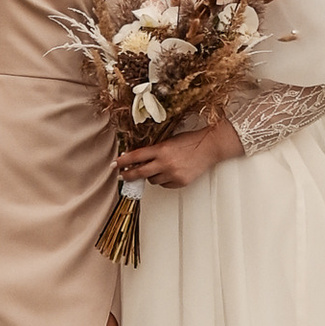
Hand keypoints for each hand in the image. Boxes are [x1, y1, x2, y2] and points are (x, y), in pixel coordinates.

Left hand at [122, 117, 243, 191]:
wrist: (210, 147)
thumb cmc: (191, 141)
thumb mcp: (169, 140)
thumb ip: (155, 149)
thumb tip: (138, 158)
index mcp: (161, 149)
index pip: (136, 157)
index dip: (123, 162)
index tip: (115, 164)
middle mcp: (165, 163)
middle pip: (139, 173)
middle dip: (128, 175)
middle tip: (123, 175)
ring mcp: (172, 174)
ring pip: (152, 180)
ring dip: (151, 176)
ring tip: (159, 168)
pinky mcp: (180, 182)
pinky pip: (165, 185)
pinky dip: (164, 180)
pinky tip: (171, 172)